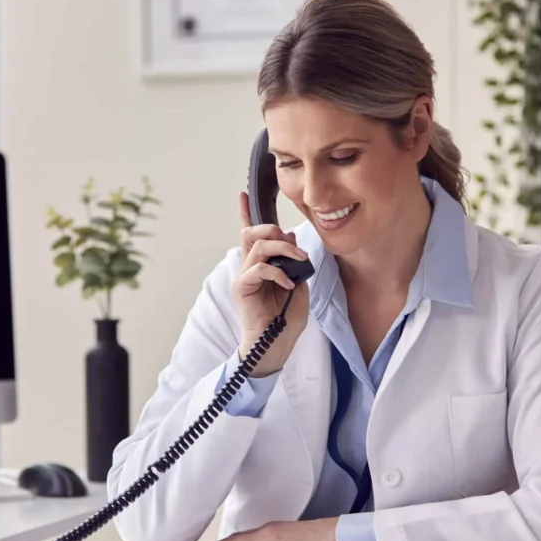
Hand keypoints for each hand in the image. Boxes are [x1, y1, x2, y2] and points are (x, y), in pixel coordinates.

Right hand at [232, 192, 309, 376]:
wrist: (275, 346)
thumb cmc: (284, 319)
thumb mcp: (297, 286)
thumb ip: (293, 263)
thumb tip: (290, 240)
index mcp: (260, 265)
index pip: (251, 234)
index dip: (245, 213)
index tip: (242, 195)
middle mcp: (249, 267)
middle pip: (252, 233)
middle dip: (274, 230)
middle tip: (293, 246)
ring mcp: (244, 276)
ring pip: (257, 246)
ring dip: (282, 249)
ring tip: (297, 262)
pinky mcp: (242, 288)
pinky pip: (258, 268)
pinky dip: (276, 272)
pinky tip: (287, 284)